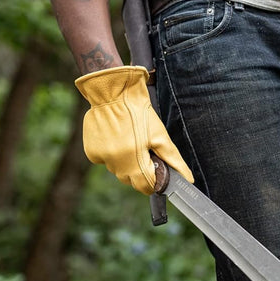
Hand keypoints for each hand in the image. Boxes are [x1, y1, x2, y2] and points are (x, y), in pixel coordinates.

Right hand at [75, 66, 193, 194]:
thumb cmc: (140, 113)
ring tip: (129, 141)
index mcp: (134, 160)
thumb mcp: (160, 136)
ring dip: (125, 163)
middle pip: (130, 181)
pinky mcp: (91, 152)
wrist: (114, 93)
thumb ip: (173, 160)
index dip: (154, 182)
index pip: (145, 186)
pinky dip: (111, 155)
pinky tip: (115, 139)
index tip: (156, 172)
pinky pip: (104, 161)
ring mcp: (101, 158)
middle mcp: (116, 163)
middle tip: (144, 151)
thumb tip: (188, 180)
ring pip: (117, 171)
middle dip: (139, 172)